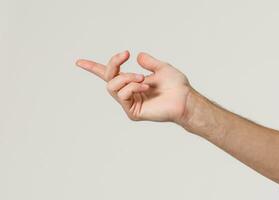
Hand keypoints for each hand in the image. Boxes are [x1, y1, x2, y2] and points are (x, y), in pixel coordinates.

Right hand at [76, 51, 192, 123]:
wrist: (185, 98)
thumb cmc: (176, 86)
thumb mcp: (162, 67)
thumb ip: (148, 62)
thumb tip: (137, 56)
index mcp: (132, 82)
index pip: (110, 75)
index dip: (93, 68)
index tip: (79, 62)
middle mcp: (128, 92)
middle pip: (108, 77)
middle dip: (114, 63)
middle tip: (126, 54)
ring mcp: (129, 103)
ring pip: (112, 86)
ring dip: (126, 77)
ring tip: (142, 78)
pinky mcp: (133, 112)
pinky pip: (123, 95)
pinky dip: (132, 87)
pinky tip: (145, 87)